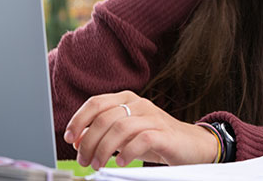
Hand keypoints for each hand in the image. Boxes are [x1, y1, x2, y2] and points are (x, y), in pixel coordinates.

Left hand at [63, 90, 217, 168]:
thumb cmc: (156, 138)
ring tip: (98, 164)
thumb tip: (77, 140)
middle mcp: (138, 103)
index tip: (69, 138)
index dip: (79, 120)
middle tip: (84, 159)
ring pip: (120, 127)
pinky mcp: (164, 132)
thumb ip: (104, 133)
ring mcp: (152, 116)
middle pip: (104, 117)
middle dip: (89, 140)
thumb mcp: (126, 134)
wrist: (192, 144)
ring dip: (104, 148)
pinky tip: (121, 162)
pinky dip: (127, 151)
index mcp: (126, 99)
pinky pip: (142, 138)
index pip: (96, 103)